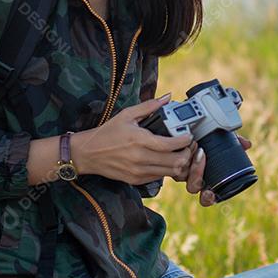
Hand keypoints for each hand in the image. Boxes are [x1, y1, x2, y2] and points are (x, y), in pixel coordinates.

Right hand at [74, 94, 193, 184]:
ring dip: (179, 164)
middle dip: (186, 154)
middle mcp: (139, 158)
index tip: (189, 135)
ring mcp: (138, 171)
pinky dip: (166, 170)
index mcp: (138, 140)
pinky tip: (166, 160)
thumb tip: (167, 97)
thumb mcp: (126, 115)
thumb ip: (149, 106)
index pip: (169, 144)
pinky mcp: (135, 180)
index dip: (184, 141)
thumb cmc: (107, 133)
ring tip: (180, 153)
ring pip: (169, 172)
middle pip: (175, 162)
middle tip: (188, 146)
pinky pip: (159, 177)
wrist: (87, 154)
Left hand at [179, 134, 251, 206]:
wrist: (188, 128)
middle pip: (193, 187)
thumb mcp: (223, 139)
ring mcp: (181, 170)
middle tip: (203, 161)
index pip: (206, 197)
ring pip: (182, 176)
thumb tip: (247, 144)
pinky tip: (189, 146)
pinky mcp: (171, 162)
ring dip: (190, 164)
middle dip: (197, 177)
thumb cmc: (208, 136)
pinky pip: (174, 166)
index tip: (210, 192)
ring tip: (198, 150)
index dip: (208, 198)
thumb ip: (235, 142)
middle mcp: (193, 177)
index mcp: (207, 179)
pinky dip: (182, 157)